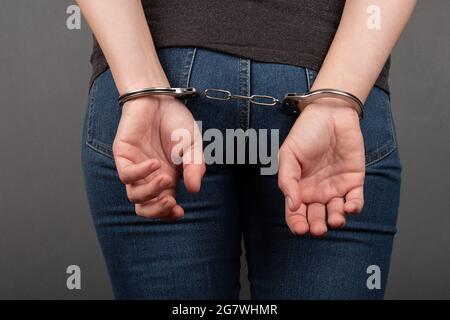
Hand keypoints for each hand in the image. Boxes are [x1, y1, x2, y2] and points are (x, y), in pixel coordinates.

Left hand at [112, 95, 204, 220]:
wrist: (160, 97)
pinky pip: (126, 175)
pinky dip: (141, 173)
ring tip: (166, 179)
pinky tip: (155, 164)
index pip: (163, 205)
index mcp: (167, 178)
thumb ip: (195, 166)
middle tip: (171, 204)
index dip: (168, 215)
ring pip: (134, 195)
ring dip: (151, 192)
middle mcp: (149, 177)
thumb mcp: (193, 145)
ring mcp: (135, 167)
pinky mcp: (123, 155)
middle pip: (144, 207)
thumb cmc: (176, 122)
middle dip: (157, 211)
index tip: (180, 212)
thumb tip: (194, 190)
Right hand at [278, 100, 364, 235]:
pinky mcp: (354, 180)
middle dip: (317, 226)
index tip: (300, 229)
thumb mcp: (288, 155)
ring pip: (336, 212)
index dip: (297, 223)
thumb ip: (287, 180)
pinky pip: (355, 200)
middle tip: (318, 229)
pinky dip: (353, 207)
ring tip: (334, 220)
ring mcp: (335, 187)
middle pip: (316, 217)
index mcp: (298, 187)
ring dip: (335, 220)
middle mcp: (316, 191)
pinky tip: (349, 207)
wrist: (330, 113)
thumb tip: (292, 205)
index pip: (296, 212)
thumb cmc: (306, 132)